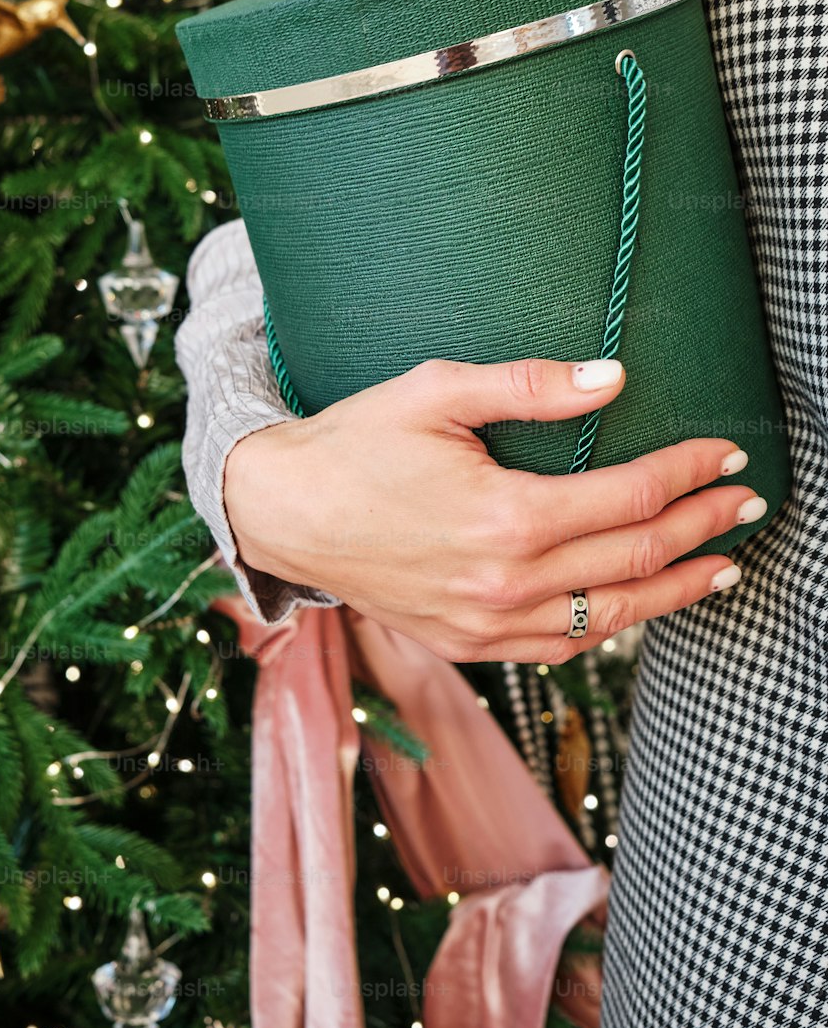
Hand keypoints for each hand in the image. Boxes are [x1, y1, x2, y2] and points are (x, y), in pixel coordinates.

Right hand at [223, 357, 764, 662]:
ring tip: (721, 568)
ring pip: (610, 618)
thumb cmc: (356, 444)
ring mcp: (486, 624)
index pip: (630, 497)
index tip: (726, 454)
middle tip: (745, 503)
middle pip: (635, 558)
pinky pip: (560, 649)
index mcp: (507, 517)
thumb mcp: (437, 392)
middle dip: (702, 527)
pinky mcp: (466, 644)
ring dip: (675, 591)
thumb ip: (531, 386)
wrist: (283, 511)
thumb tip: (614, 378)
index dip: (689, 473)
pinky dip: (609, 628)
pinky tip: (634, 609)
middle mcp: (505, 583)